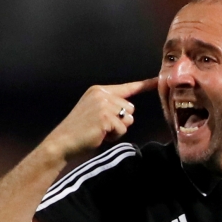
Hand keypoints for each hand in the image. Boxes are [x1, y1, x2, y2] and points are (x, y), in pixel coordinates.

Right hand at [43, 78, 158, 158]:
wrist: (63, 141)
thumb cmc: (80, 130)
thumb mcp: (95, 111)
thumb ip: (111, 106)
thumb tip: (130, 113)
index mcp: (99, 90)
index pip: (127, 87)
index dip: (144, 85)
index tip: (158, 80)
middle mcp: (102, 94)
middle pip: (130, 108)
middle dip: (121, 121)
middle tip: (103, 127)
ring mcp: (104, 105)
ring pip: (128, 119)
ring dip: (118, 129)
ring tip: (101, 131)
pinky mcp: (106, 117)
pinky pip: (122, 129)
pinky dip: (114, 136)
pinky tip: (100, 135)